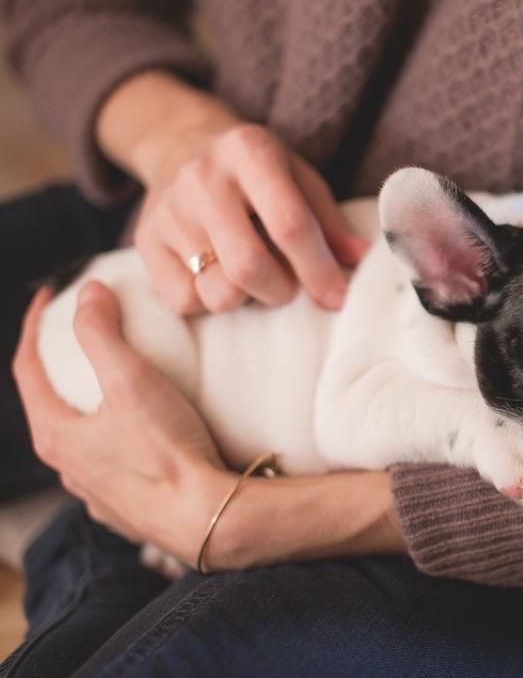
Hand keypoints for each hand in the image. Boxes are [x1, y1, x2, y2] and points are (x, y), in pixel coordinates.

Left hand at [12, 283, 405, 569]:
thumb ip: (103, 333)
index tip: (50, 298)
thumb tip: (89, 292)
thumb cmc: (167, 451)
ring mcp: (97, 494)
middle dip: (61, 369)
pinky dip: (118, 441)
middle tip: (82, 340)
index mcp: (56, 436)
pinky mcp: (128, 510)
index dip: (35, 328)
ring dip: (90, 410)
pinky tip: (144, 437)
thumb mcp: (132, 381)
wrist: (207, 518)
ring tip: (117, 388)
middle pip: (51, 407)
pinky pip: (113, 467)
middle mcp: (68, 469)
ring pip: (82, 442)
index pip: (27, 370)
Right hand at [99, 72, 368, 314]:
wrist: (179, 145)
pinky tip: (217, 276)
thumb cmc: (256, 172)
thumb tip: (364, 261)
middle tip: (288, 287)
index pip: (290, 225)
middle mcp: (202, 177)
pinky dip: (208, 300)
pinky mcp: (145, 240)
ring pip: (217, 291)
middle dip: (281, 291)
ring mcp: (168, 210)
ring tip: (252, 277)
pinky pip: (183, 300)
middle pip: (249, 266)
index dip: (318, 270)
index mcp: (250, 151)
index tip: (337, 298)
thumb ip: (330, 222)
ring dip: (246, 299)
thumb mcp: (299, 179)